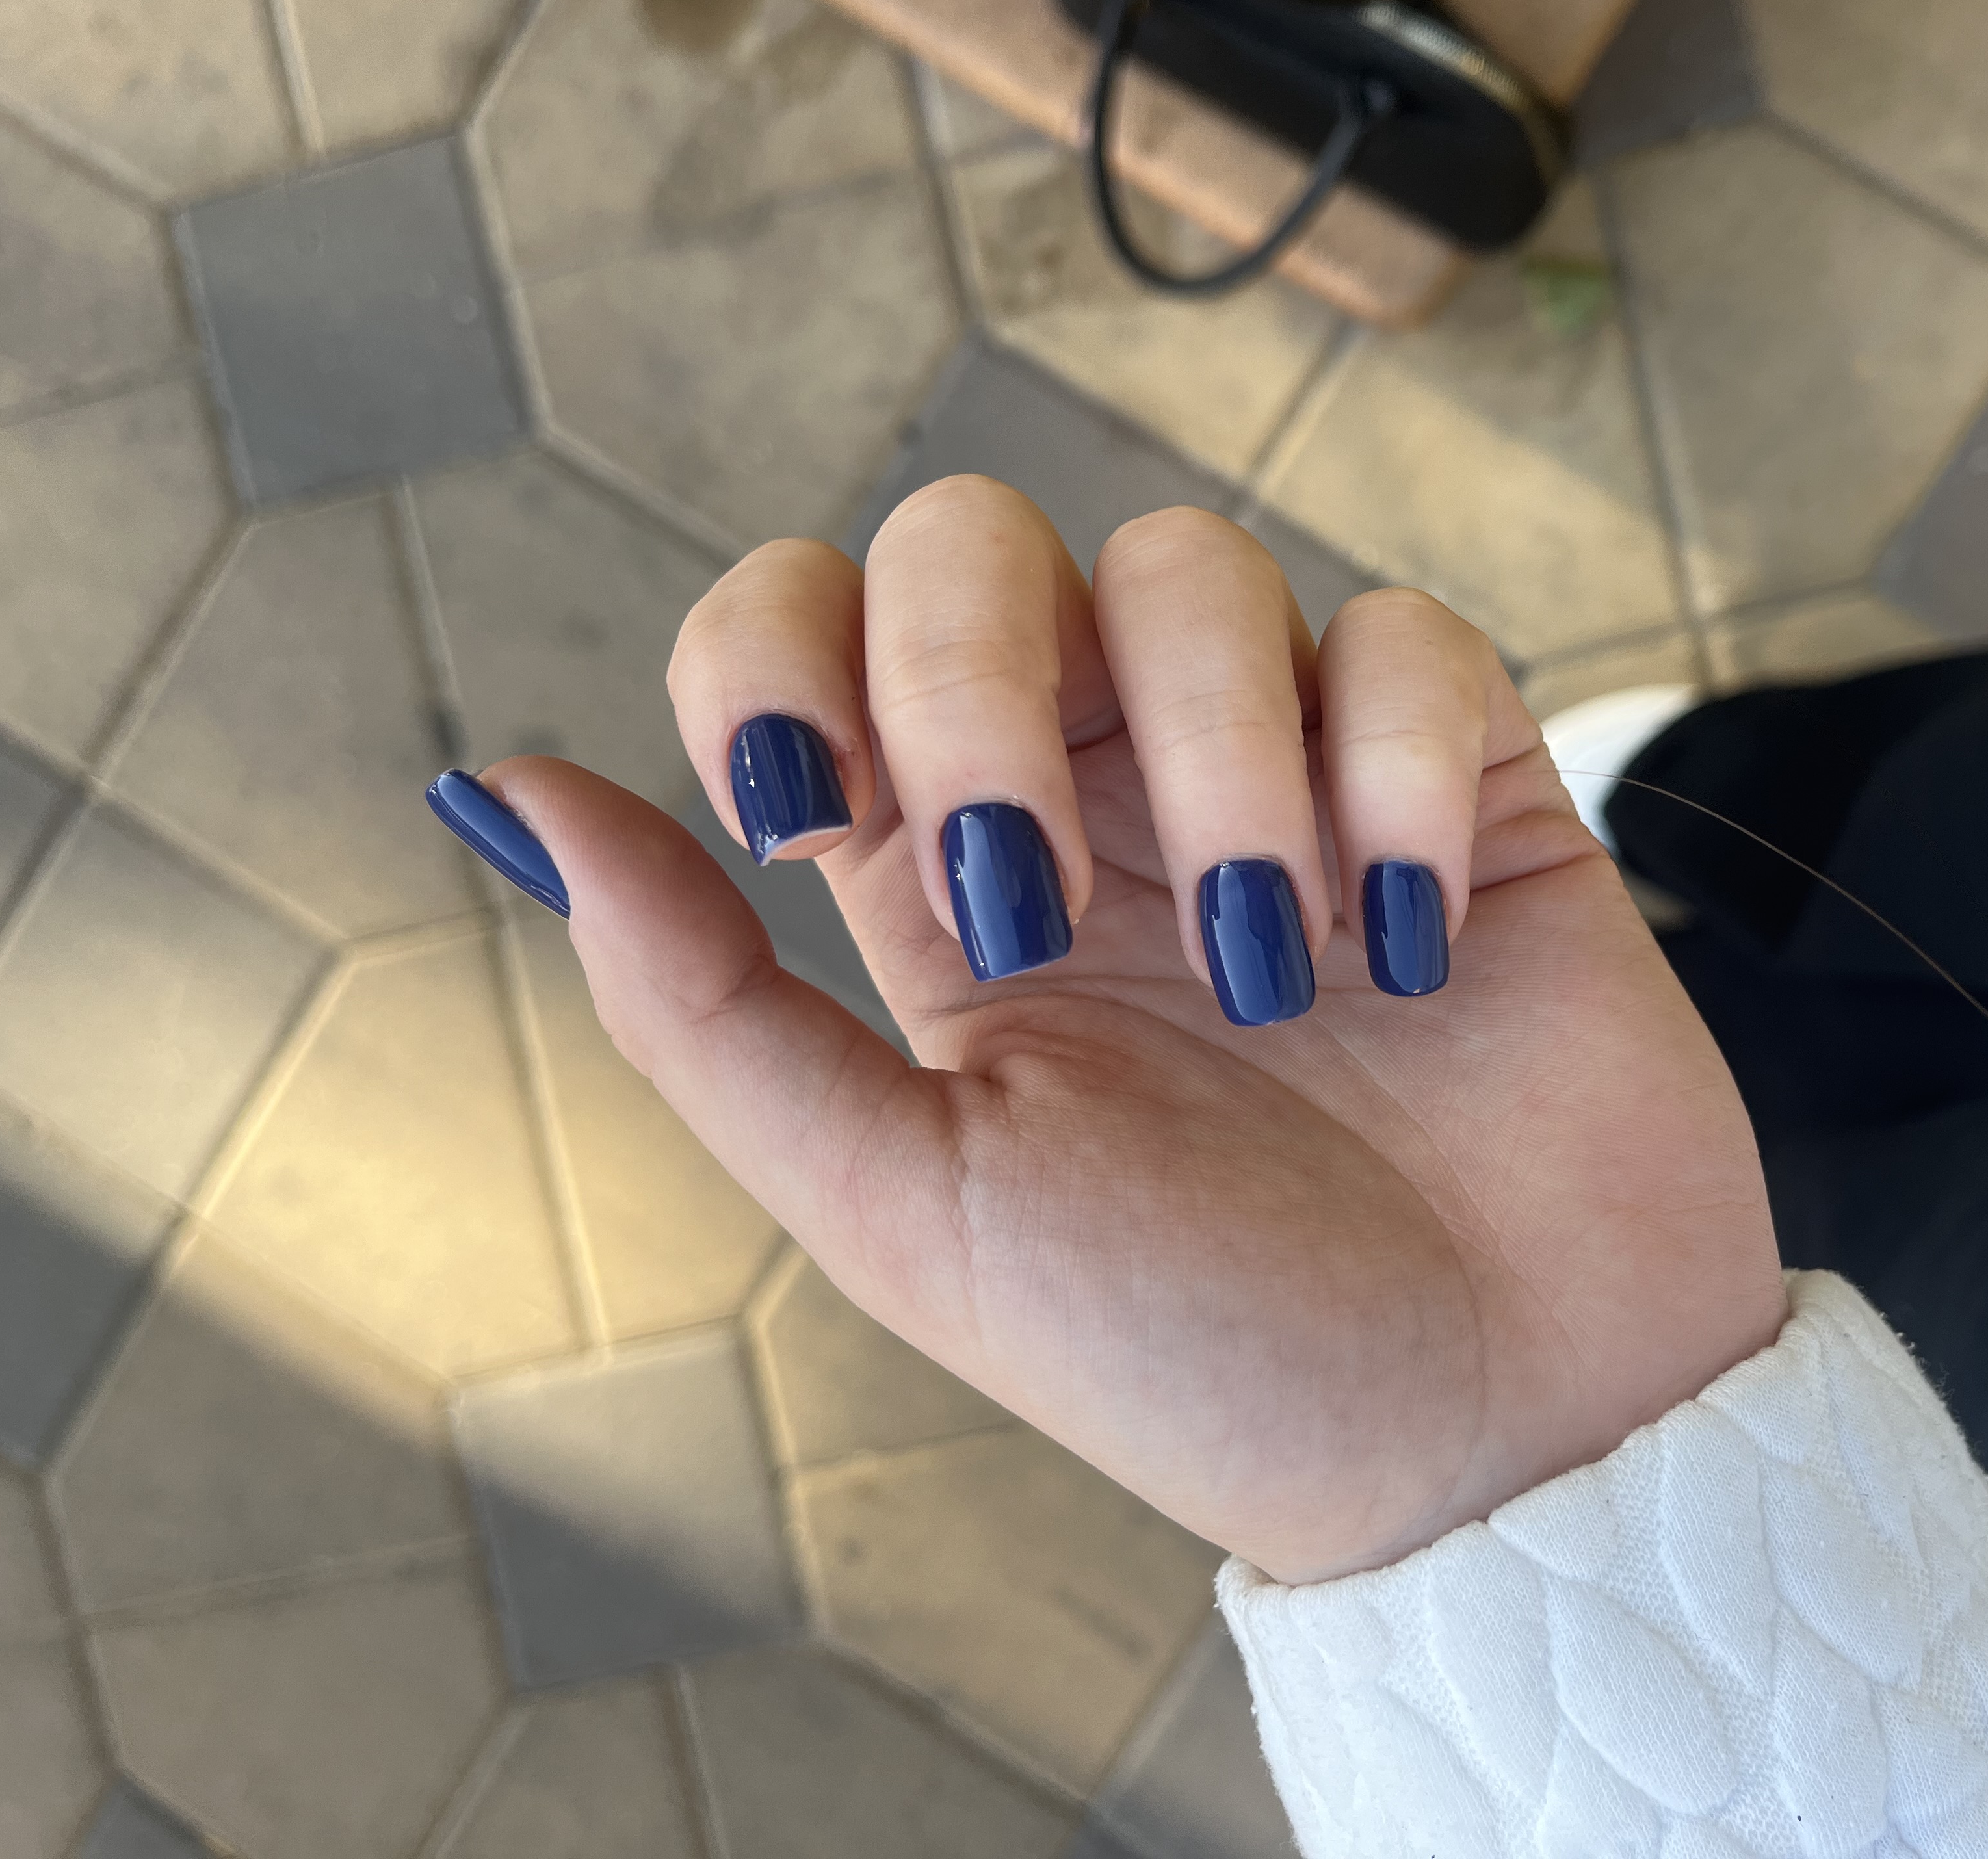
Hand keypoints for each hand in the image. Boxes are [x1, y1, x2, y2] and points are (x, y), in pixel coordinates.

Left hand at [485, 478, 1781, 1582]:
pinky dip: (1401, 767)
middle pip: (971, 544)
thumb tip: (492, 791)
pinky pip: (1411, 640)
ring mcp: (1283, 772)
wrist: (1495, 1442)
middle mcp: (1097, 796)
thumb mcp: (908, 1208)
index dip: (768, 653)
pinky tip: (1420, 940)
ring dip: (1215, 758)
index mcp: (939, 884)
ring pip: (1191, 566)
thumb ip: (697, 1001)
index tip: (805, 816)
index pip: (793, 626)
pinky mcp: (1463, 779)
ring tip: (1283, 972)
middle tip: (1037, 903)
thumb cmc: (1203, 1356)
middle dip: (971, 686)